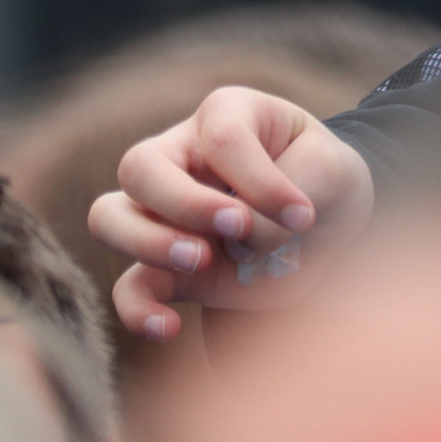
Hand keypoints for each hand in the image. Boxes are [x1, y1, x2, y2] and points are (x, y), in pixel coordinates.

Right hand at [87, 86, 375, 340]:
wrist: (330, 225)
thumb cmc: (326, 180)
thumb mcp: (329, 174)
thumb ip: (282, 200)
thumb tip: (236, 246)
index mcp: (227, 114)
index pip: (222, 137)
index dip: (258, 178)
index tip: (304, 213)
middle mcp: (181, 156)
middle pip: (140, 167)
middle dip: (185, 202)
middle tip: (237, 227)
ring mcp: (163, 211)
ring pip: (110, 217)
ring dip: (148, 243)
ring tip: (202, 261)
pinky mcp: (164, 267)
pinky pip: (128, 286)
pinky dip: (138, 309)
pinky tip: (169, 327)